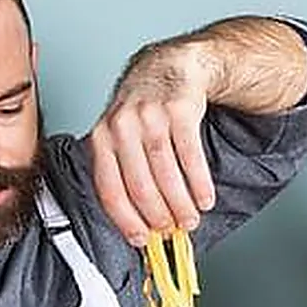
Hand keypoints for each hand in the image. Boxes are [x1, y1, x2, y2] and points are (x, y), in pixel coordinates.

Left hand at [90, 43, 216, 242]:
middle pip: (141, 185)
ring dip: (182, 204)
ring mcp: (151, 116)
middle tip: (173, 231)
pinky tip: (205, 197)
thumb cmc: (142, 109)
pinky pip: (191, 156)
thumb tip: (137, 221)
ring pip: (166, 174)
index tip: (141, 239)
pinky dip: (200, 183)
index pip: (110, 190)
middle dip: (159, 216)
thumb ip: (121, 171)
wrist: (168, 67)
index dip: (126, 220)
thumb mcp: (118, 133)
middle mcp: (122, 126)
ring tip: (192, 219)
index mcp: (101, 138)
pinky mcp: (179, 110)